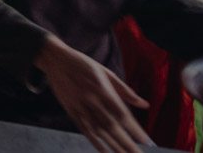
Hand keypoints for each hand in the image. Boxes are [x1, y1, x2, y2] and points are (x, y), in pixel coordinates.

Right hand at [33, 35, 149, 152]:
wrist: (56, 59)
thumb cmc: (84, 64)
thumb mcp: (106, 73)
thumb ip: (125, 90)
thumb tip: (145, 105)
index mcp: (102, 88)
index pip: (122, 114)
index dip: (134, 129)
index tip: (146, 141)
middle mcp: (91, 99)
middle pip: (111, 126)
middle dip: (126, 143)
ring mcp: (79, 106)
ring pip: (98, 130)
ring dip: (113, 146)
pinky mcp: (70, 110)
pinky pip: (83, 129)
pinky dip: (94, 142)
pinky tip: (104, 151)